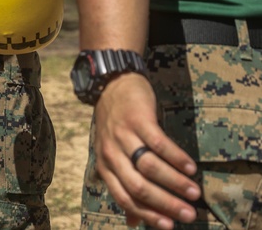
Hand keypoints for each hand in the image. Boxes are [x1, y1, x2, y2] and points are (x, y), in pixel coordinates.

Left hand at [92, 74, 198, 228]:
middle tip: (189, 213)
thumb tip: (133, 224)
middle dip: (166, 203)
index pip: (125, 197)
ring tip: (195, 192)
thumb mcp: (113, 155)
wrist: (112, 85)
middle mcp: (110, 152)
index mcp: (105, 166)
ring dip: (175, 182)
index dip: (148, 214)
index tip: (171, 226)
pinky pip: (158, 143)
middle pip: (138, 185)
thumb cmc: (117, 127)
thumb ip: (124, 186)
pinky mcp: (137, 118)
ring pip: (149, 166)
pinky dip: (175, 157)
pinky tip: (190, 167)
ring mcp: (122, 134)